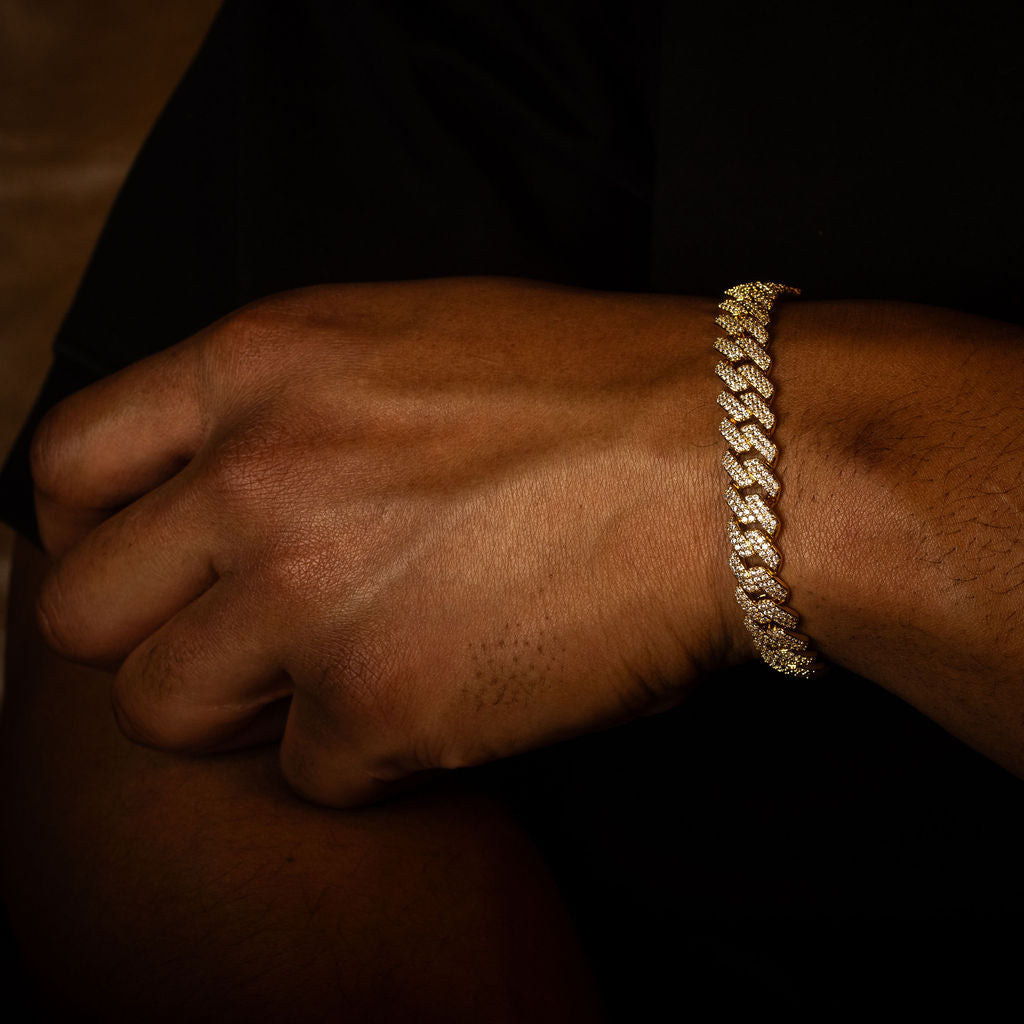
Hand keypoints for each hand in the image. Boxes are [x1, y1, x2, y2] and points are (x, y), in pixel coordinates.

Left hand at [30, 277, 730, 804]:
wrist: (732, 460)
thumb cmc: (589, 391)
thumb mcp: (402, 344)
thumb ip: (275, 410)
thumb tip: (203, 490)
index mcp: (259, 367)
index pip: (66, 464)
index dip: (88, 532)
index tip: (143, 567)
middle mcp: (257, 479)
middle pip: (82, 611)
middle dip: (152, 637)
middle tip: (238, 640)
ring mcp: (309, 600)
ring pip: (169, 711)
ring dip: (244, 708)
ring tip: (348, 673)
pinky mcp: (383, 707)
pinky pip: (313, 771)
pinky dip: (368, 751)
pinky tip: (448, 694)